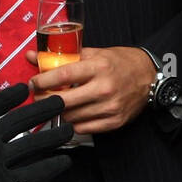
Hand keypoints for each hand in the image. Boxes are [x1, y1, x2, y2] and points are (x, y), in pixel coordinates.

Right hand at [0, 83, 71, 181]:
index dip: (11, 95)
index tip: (24, 89)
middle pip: (21, 119)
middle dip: (42, 108)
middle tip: (60, 101)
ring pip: (32, 143)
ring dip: (53, 135)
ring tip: (70, 128)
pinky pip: (32, 173)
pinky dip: (50, 167)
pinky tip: (65, 162)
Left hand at [26, 45, 155, 132]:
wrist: (149, 76)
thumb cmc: (120, 62)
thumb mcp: (95, 53)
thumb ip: (65, 56)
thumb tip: (34, 56)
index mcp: (99, 67)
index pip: (63, 75)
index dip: (43, 80)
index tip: (32, 82)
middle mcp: (104, 88)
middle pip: (64, 100)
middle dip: (44, 99)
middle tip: (36, 96)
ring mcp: (110, 107)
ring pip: (71, 116)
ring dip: (57, 112)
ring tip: (52, 105)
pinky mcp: (114, 122)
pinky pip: (84, 128)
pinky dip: (72, 123)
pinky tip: (69, 114)